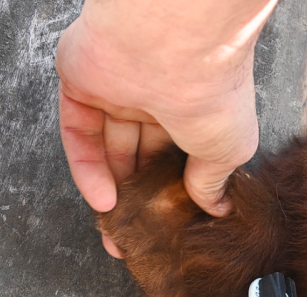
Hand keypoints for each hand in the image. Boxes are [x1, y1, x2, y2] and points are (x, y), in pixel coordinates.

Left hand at [55, 0, 277, 254]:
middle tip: (137, 236)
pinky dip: (87, 169)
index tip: (169, 226)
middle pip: (138, 153)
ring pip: (107, 146)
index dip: (170, 191)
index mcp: (193, 108)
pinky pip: (78, 133)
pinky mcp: (81, 83)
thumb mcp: (228, 151)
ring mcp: (116, 89)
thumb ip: (213, 182)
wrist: (178, 50)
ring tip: (117, 229)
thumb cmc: (216, 94)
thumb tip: (216, 208)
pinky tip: (102, 201)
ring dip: (111, 189)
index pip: (175, 154)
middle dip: (138, 196)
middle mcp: (155, 96)